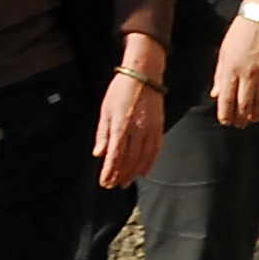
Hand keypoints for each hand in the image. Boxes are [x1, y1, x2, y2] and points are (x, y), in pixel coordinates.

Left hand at [94, 70, 165, 188]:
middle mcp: (137, 130)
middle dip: (121, 175)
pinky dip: (150, 162)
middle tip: (113, 185)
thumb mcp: (105, 110)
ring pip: (143, 157)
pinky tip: (144, 171)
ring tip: (126, 182)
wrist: (143, 74)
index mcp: (120, 125)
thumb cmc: (120, 90)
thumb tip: (99, 154)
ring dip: (134, 172)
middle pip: (129, 160)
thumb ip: (102, 134)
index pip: (114, 155)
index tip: (104, 182)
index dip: (109, 171)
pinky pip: (155, 149)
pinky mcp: (159, 127)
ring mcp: (150, 129)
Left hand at [212, 14, 258, 129]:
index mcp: (230, 69)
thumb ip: (220, 75)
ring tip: (253, 118)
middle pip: (243, 106)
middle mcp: (247, 74)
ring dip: (256, 115)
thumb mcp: (224, 52)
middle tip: (240, 124)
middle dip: (240, 119)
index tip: (225, 122)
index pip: (226, 100)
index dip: (225, 115)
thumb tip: (215, 95)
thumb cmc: (240, 33)